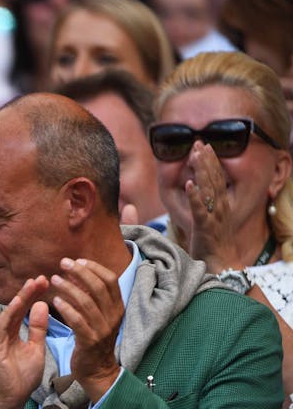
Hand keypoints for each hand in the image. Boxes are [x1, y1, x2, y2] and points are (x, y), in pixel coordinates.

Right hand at [0, 276, 49, 408]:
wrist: (13, 397)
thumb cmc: (23, 375)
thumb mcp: (36, 347)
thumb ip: (38, 327)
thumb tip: (41, 304)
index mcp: (10, 330)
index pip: (22, 307)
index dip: (33, 294)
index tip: (47, 281)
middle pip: (14, 306)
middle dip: (28, 291)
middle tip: (42, 278)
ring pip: (7, 312)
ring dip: (20, 298)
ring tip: (33, 284)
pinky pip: (0, 326)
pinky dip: (9, 313)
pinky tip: (19, 303)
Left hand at [50, 258, 123, 401]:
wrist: (98, 371)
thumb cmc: (94, 339)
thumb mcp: (99, 316)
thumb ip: (93, 297)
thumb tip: (78, 273)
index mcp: (117, 307)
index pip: (110, 280)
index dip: (94, 267)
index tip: (78, 260)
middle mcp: (113, 316)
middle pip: (99, 287)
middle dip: (80, 272)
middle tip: (63, 263)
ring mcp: (103, 329)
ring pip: (87, 302)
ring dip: (69, 287)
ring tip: (54, 279)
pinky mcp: (90, 341)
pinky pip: (78, 321)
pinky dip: (66, 308)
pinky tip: (55, 300)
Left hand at [184, 141, 243, 271]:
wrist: (218, 266)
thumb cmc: (209, 244)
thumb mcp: (206, 219)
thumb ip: (201, 203)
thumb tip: (192, 187)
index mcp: (219, 204)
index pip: (215, 177)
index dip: (209, 161)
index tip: (201, 144)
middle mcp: (219, 207)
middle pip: (214, 178)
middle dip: (206, 159)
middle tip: (198, 142)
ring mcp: (213, 217)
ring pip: (208, 189)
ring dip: (201, 171)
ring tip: (195, 155)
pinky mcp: (204, 228)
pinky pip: (199, 210)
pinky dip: (194, 197)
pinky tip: (189, 185)